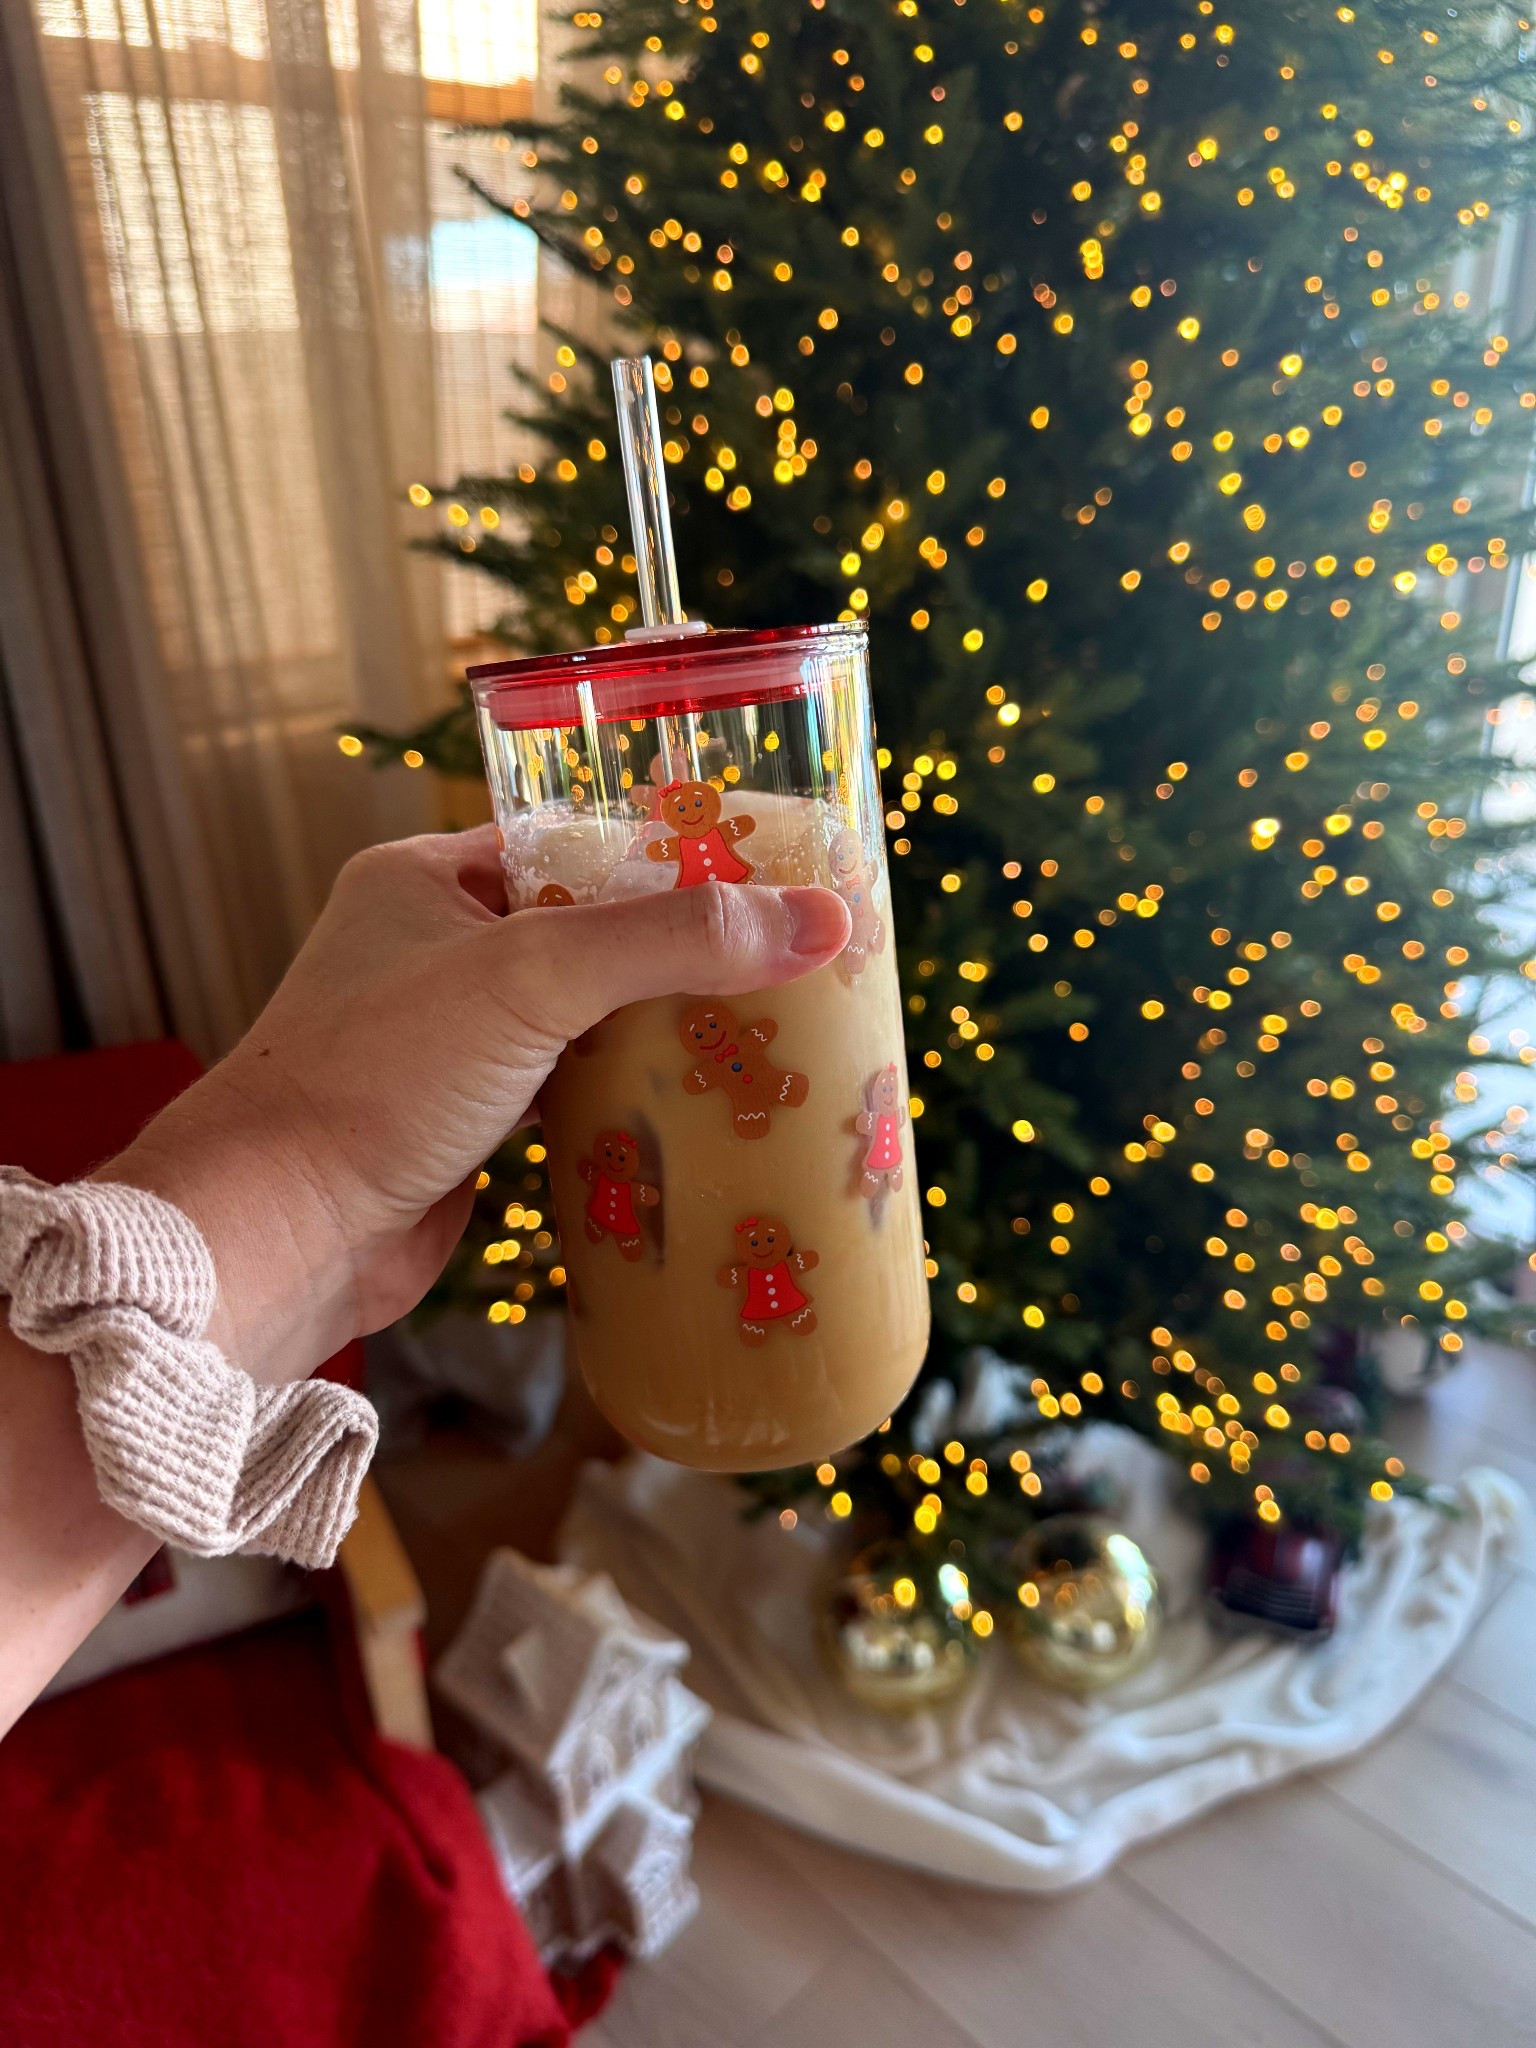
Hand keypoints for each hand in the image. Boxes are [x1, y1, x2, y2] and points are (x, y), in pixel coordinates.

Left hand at [100, 827, 848, 1383]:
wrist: (281, 1234)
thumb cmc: (376, 1078)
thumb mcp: (533, 978)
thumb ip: (671, 941)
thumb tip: (820, 921)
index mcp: (428, 878)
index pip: (574, 842)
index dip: (668, 857)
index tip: (765, 876)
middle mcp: (435, 949)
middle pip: (590, 931)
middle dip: (679, 953)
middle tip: (784, 962)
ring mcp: (448, 1041)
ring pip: (584, 1017)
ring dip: (659, 1031)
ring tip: (766, 1032)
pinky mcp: (466, 1123)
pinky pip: (568, 1091)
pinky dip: (626, 1097)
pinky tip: (700, 1107)